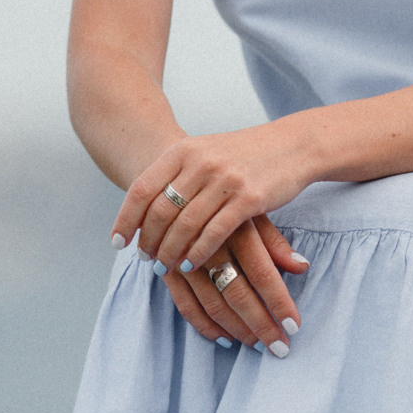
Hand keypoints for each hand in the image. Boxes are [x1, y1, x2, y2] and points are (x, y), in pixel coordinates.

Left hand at [116, 124, 314, 280]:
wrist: (294, 145)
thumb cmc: (246, 153)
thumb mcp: (206, 152)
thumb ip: (177, 174)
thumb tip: (146, 208)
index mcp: (183, 149)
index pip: (141, 190)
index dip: (125, 220)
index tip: (118, 242)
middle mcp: (201, 163)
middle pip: (161, 211)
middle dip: (149, 241)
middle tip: (145, 260)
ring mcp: (225, 180)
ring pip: (185, 225)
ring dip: (171, 251)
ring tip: (165, 267)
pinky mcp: (250, 198)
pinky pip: (215, 232)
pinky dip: (199, 253)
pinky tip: (191, 264)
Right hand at [166, 217, 310, 352]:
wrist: (172, 191)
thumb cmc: (224, 205)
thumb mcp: (251, 212)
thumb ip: (274, 242)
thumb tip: (302, 267)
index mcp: (236, 230)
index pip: (263, 274)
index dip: (279, 302)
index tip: (295, 326)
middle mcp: (209, 247)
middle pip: (238, 295)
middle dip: (261, 325)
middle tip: (280, 347)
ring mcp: (184, 262)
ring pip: (213, 305)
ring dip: (237, 329)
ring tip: (259, 345)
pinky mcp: (167, 272)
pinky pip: (186, 306)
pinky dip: (206, 326)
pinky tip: (226, 339)